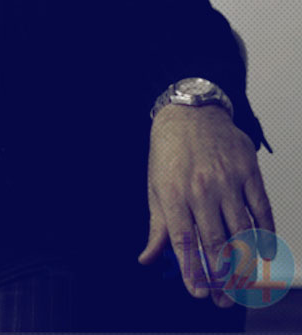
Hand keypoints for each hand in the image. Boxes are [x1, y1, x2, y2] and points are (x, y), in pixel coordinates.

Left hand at [138, 104, 274, 306]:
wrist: (189, 113)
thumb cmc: (169, 153)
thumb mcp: (155, 188)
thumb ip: (157, 227)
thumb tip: (147, 259)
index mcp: (174, 193)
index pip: (184, 240)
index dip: (192, 269)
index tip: (197, 292)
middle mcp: (201, 189)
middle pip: (216, 241)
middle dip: (221, 276)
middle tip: (224, 300)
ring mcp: (228, 180)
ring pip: (241, 230)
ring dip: (245, 262)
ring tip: (244, 285)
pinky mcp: (249, 172)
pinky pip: (261, 209)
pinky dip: (266, 233)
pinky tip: (266, 254)